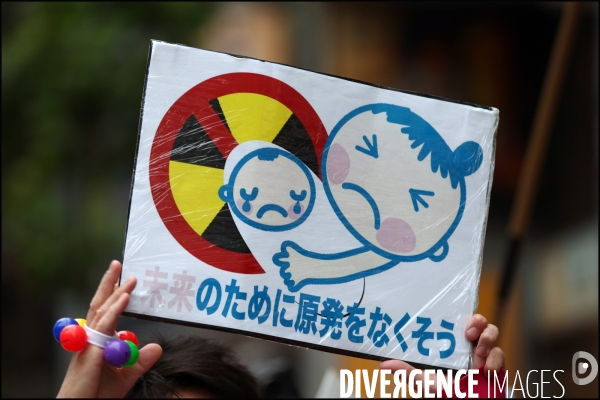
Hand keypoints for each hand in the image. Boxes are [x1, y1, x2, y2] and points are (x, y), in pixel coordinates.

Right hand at [57, 261, 162, 397]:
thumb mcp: (127, 374)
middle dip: (108, 282)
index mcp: (97, 340)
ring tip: (128, 276)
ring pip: (102, 310)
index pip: (105, 311)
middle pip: (99, 304)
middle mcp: (90, 338)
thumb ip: (141, 360)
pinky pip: (104, 325)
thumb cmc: (97, 393)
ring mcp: (89, 343)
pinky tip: (124, 297)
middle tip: (117, 263)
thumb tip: (157, 347)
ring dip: (115, 290)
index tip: (122, 278)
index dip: (112, 293)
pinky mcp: (91, 351)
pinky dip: (115, 308)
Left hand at [380, 314, 504, 393]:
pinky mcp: (497, 365)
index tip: (458, 321)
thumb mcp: (425, 381)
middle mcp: (469, 345)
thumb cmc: (445, 391)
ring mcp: (484, 353)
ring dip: (488, 339)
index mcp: (453, 342)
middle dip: (478, 322)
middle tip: (469, 332)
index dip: (459, 315)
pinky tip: (485, 370)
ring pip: (493, 332)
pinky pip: (501, 354)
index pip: (458, 320)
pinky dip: (494, 360)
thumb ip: (407, 372)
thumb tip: (384, 364)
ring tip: (478, 352)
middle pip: (480, 321)